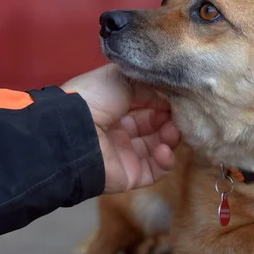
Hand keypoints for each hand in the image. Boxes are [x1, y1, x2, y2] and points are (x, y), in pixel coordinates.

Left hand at [61, 64, 179, 192]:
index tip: (179, 96)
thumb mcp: (121, 79)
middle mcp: (119, 130)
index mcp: (114, 106)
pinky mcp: (131, 175)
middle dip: (170, 118)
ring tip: (172, 131)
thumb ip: (148, 85)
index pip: (147, 104)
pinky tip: (163, 149)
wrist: (74, 131)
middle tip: (179, 114)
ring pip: (159, 146)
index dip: (164, 100)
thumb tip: (170, 95)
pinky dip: (166, 160)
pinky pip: (156, 170)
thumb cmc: (94, 98)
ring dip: (171, 137)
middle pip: (155, 125)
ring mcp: (125, 154)